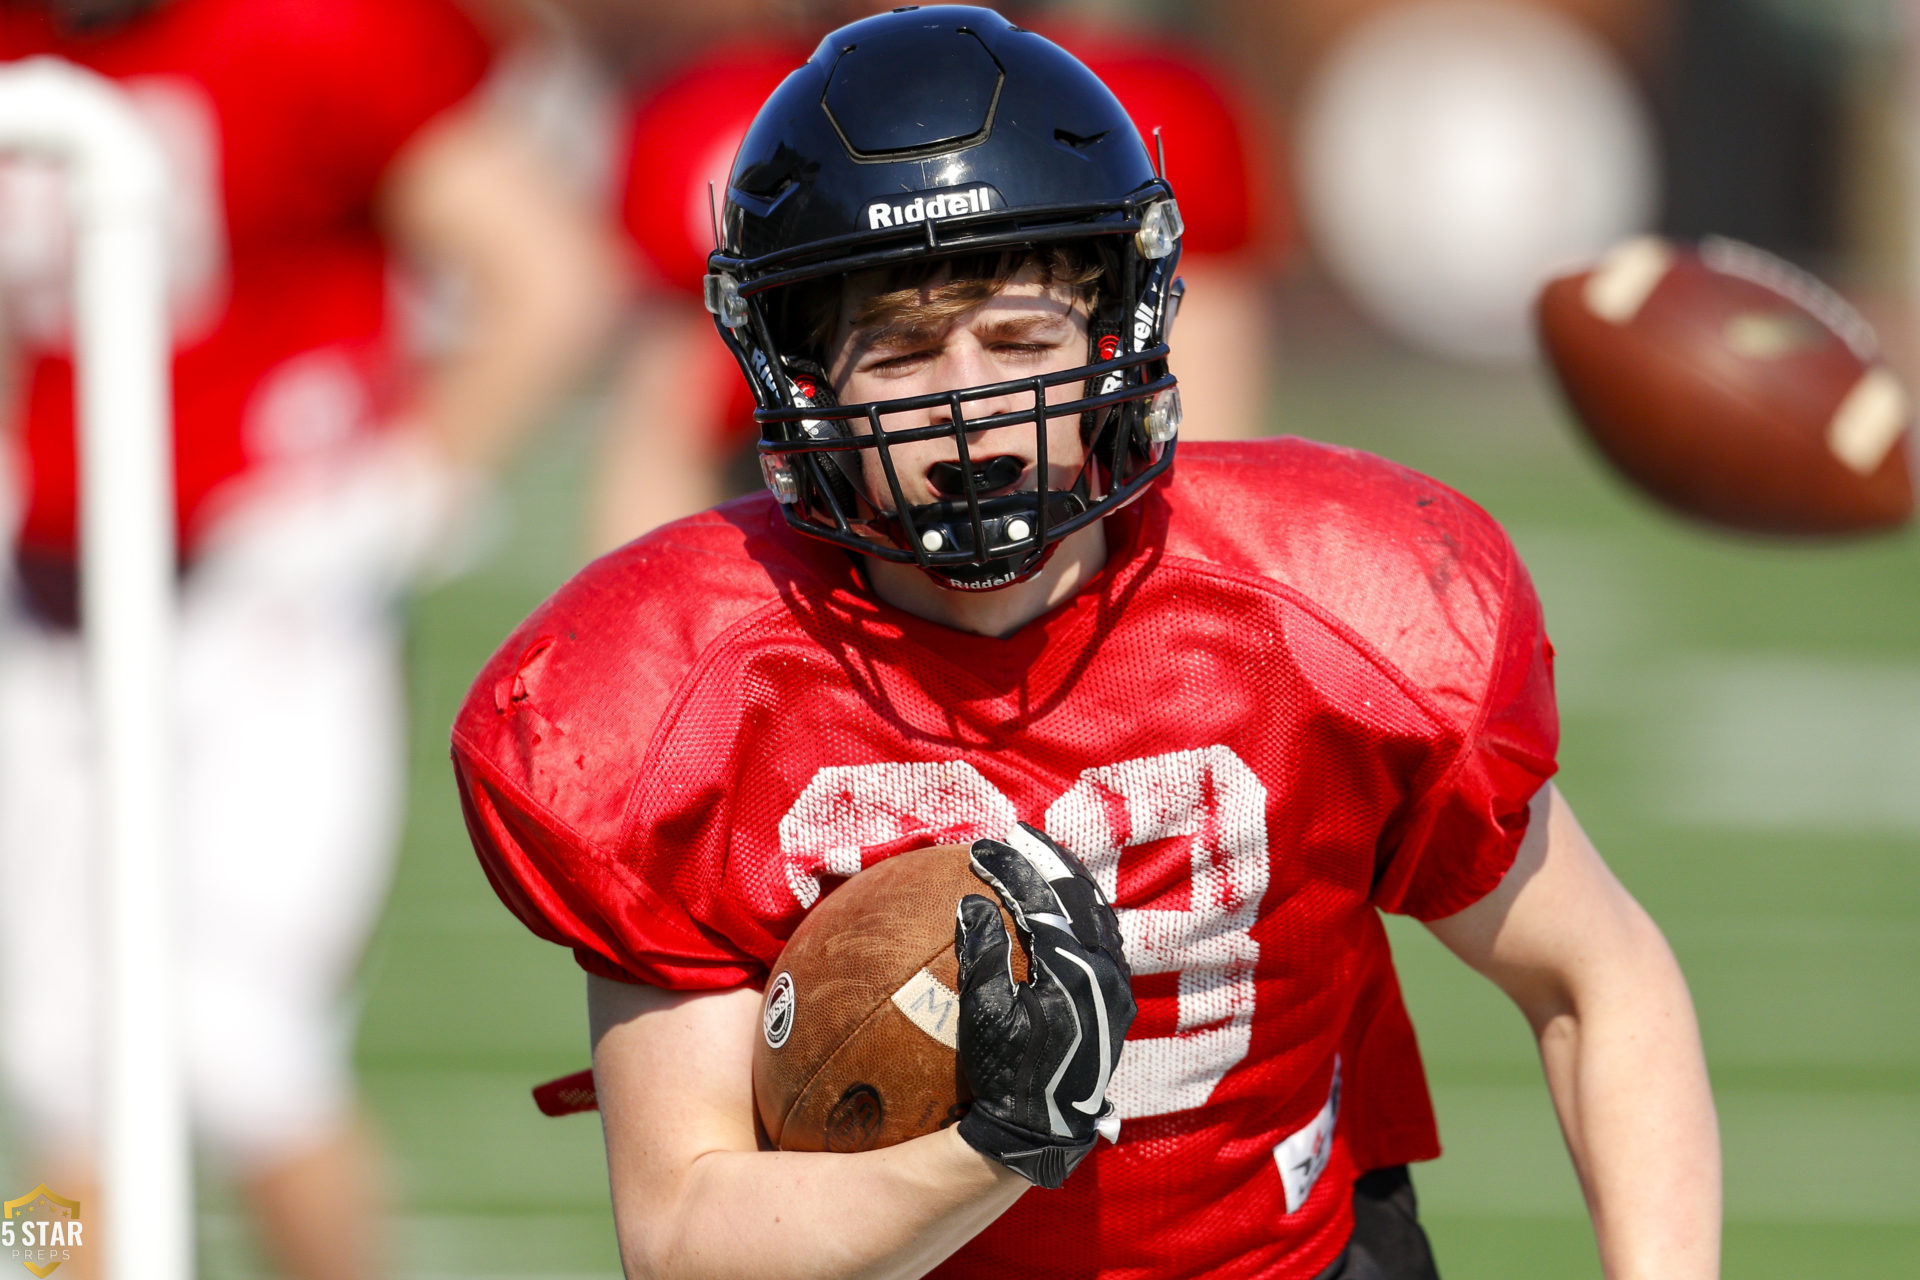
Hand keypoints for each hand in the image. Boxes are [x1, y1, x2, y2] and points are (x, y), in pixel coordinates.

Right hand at [954, 823, 1135, 1188]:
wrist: (1046, 1127)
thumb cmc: (1008, 1075)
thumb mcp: (985, 1017)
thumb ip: (982, 956)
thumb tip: (970, 903)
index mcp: (1073, 968)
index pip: (1041, 900)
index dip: (1009, 868)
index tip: (979, 849)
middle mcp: (1105, 969)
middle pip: (1080, 895)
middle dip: (1047, 861)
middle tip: (1018, 837)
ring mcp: (1117, 984)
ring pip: (1098, 914)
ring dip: (1069, 884)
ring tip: (1043, 862)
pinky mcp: (1117, 998)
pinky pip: (1103, 939)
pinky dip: (1081, 914)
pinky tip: (1059, 911)